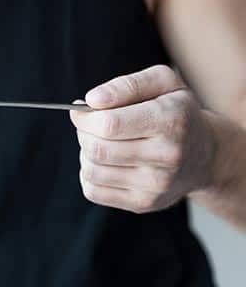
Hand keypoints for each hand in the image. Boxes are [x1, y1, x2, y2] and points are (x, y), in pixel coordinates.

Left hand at [70, 65, 216, 213]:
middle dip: (83, 133)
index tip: (80, 111)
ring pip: (91, 170)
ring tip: (99, 143)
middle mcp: (166, 156)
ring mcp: (154, 185)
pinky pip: (93, 191)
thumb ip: (126, 85)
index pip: (109, 124)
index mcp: (170, 120)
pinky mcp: (142, 203)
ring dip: (85, 153)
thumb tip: (91, 100)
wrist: (206, 156)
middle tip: (89, 126)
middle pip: (97, 149)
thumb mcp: (163, 83)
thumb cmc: (176, 113)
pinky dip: (89, 174)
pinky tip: (103, 163)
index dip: (85, 118)